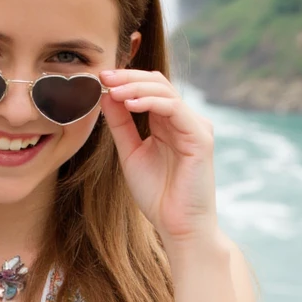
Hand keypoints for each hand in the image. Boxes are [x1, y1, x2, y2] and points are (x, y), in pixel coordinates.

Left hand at [99, 68, 217, 251]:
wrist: (178, 226)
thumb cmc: (157, 195)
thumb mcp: (130, 153)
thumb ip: (121, 125)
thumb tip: (106, 95)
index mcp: (169, 123)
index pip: (149, 88)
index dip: (125, 79)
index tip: (99, 77)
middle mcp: (184, 120)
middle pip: (158, 83)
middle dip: (128, 77)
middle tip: (103, 76)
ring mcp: (195, 127)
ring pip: (166, 91)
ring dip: (136, 86)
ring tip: (112, 89)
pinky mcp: (201, 138)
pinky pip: (175, 109)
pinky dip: (151, 102)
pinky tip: (130, 104)